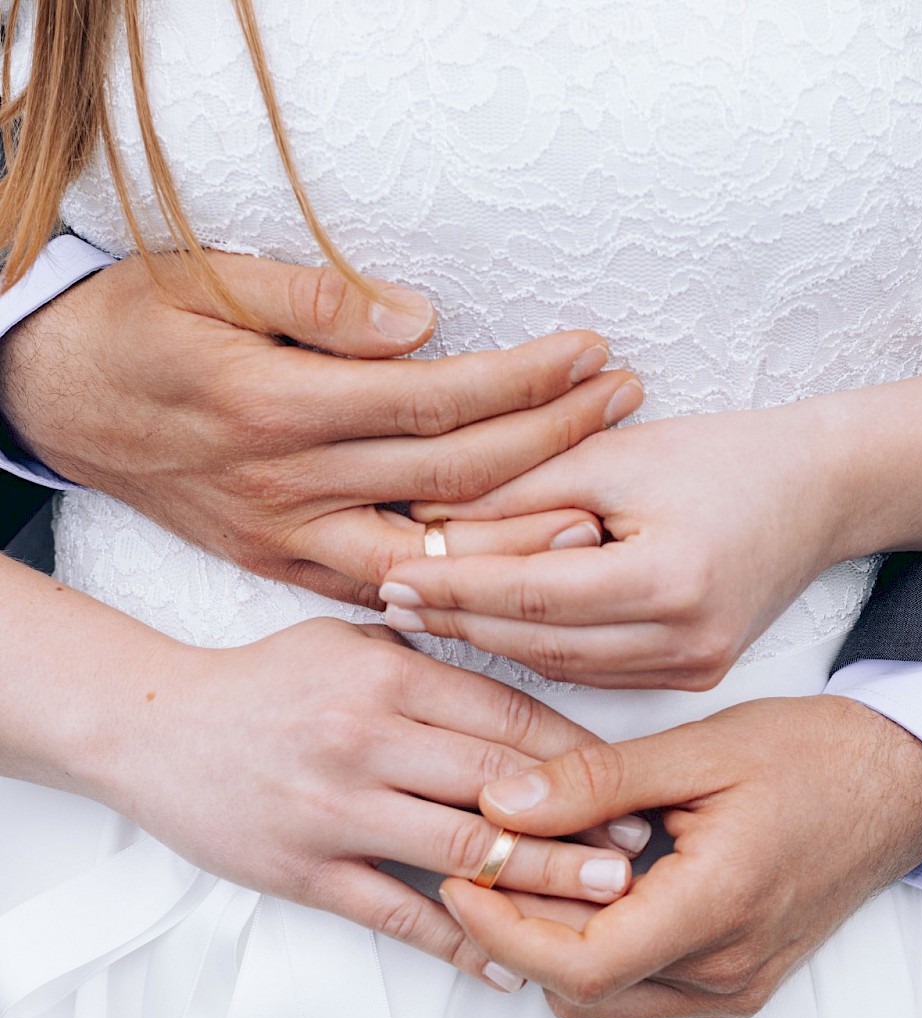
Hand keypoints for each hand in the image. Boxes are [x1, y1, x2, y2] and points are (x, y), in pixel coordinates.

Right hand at [0, 251, 640, 606]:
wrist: (55, 404)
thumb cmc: (130, 332)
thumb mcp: (202, 282)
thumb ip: (316, 303)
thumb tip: (421, 324)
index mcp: (277, 410)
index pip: (435, 401)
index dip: (524, 379)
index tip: (591, 354)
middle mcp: (289, 488)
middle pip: (451, 479)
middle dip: (551, 440)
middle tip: (624, 404)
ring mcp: (286, 540)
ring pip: (427, 555)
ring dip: (518, 538)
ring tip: (602, 511)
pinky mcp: (280, 568)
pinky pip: (383, 589)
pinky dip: (450, 585)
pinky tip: (513, 577)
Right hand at [87, 616, 640, 991]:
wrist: (153, 728)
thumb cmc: (261, 684)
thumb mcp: (346, 644)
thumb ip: (427, 663)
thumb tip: (517, 688)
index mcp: (387, 678)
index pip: (509, 719)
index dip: (580, 756)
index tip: (630, 782)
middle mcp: (369, 740)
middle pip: (502, 786)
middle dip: (582, 822)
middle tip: (643, 851)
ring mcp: (336, 809)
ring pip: (464, 852)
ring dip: (543, 882)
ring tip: (604, 906)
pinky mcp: (304, 870)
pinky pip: (397, 913)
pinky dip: (458, 944)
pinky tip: (506, 967)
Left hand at [379, 400, 845, 686]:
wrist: (821, 491)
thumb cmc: (724, 456)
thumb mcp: (618, 456)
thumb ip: (522, 488)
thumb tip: (426, 516)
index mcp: (672, 581)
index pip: (534, 594)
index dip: (455, 587)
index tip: (390, 576)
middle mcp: (686, 642)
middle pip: (539, 642)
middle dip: (458, 620)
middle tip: (384, 601)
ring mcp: (692, 670)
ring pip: (560, 667)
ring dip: (489, 639)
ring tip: (421, 613)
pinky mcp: (691, 679)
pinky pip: (591, 673)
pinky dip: (537, 649)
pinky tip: (488, 627)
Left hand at [435, 695, 921, 1017]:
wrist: (895, 784)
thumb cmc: (814, 757)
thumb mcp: (700, 750)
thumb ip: (595, 781)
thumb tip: (502, 804)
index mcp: (719, 904)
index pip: (580, 964)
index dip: (502, 931)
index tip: (460, 878)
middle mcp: (727, 966)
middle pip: (581, 987)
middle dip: (517, 929)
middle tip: (486, 857)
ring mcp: (734, 983)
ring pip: (605, 997)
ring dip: (554, 944)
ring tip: (533, 868)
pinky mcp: (736, 983)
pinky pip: (639, 990)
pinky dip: (595, 950)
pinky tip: (584, 890)